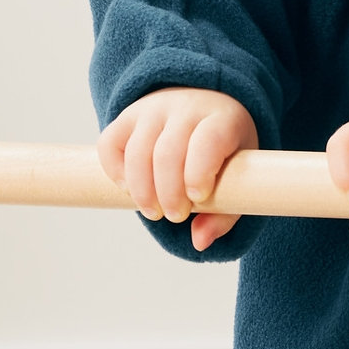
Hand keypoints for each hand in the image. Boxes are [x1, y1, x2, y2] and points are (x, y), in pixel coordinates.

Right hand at [98, 88, 257, 251]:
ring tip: (153, 211)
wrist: (203, 106)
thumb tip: (199, 242)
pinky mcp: (127, 117)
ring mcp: (153, 110)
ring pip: (137, 151)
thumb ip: (226, 212)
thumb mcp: (238, 175)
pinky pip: (110, 144)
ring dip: (141, 190)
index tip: (198, 198)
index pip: (207, 141)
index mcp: (221, 119)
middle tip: (174, 216)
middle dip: (168, 193)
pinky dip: (114, 172)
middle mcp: (185, 109)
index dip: (199, 173)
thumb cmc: (224, 149)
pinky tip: (129, 189)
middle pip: (167, 153)